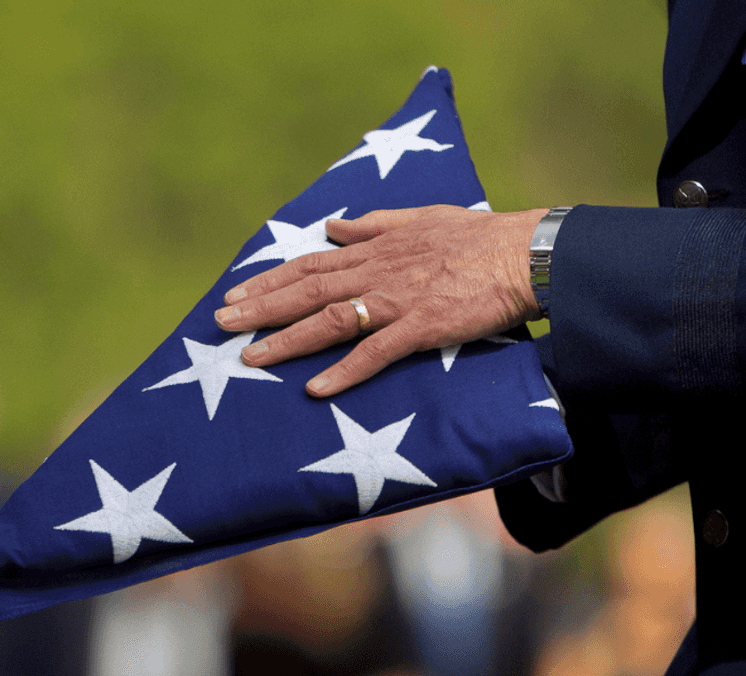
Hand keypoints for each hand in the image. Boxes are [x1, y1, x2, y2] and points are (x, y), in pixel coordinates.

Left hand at [213, 204, 545, 396]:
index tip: (235, 292)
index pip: (310, 265)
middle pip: (307, 291)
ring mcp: (398, 300)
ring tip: (251, 357)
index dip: (270, 280)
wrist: (525, 253)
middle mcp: (378, 272)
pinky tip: (317, 388)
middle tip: (220, 324)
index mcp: (375, 249)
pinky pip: (377, 352)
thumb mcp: (421, 218)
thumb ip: (375, 223)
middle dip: (260, 307)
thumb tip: (335, 224)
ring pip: (330, 320)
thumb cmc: (478, 236)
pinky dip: (346, 370)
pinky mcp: (423, 326)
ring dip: (288, 339)